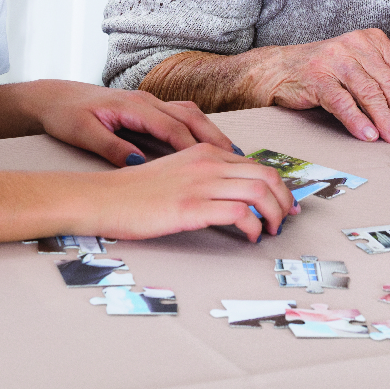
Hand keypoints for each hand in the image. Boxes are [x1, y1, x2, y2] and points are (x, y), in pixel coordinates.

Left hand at [23, 82, 237, 166]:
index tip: (215, 164)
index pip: (172, 127)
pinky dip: (198, 129)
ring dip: (211, 131)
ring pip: (189, 114)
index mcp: (133, 106)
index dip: (195, 146)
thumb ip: (111, 147)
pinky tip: (206, 145)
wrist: (52, 97)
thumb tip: (138, 162)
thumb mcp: (83, 133)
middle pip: (190, 117)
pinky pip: (180, 116)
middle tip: (238, 158)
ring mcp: (148, 101)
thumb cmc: (65, 114)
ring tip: (231, 154)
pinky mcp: (146, 107)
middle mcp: (146, 100)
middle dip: (215, 137)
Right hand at [86, 144, 297, 242]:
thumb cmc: (134, 191)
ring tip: (271, 230)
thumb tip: (230, 193)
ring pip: (259, 190)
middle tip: (286, 218)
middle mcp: (207, 163)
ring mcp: (200, 183)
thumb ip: (203, 175)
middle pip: (266, 174)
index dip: (278, 186)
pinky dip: (253, 226)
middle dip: (284, 199)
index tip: (284, 203)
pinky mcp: (191, 206)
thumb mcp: (175, 172)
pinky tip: (249, 236)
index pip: (256, 164)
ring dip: (274, 214)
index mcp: (203, 152)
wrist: (103, 197)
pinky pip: (240, 212)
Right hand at [252, 29, 389, 143]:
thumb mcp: (358, 66)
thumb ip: (383, 77)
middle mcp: (356, 45)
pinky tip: (368, 135)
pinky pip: (343, 102)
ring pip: (369, 93)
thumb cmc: (324, 71)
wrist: (279, 69)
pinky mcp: (317, 77)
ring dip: (386, 120)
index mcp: (372, 40)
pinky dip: (358, 121)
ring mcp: (335, 59)